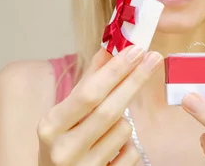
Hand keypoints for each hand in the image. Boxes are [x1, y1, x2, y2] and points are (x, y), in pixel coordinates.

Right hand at [36, 46, 162, 165]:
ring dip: (125, 119)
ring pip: (124, 131)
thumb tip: (108, 50)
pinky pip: (132, 154)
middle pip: (110, 110)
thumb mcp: (64, 113)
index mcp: (50, 127)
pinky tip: (114, 147)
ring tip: (109, 123)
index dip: (114, 71)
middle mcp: (64, 150)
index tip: (135, 50)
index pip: (88, 94)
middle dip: (134, 81)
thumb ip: (86, 82)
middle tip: (153, 58)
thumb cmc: (61, 142)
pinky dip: (128, 144)